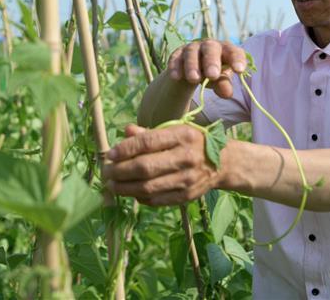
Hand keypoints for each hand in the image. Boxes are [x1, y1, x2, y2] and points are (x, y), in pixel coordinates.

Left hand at [102, 124, 220, 205]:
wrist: (223, 162)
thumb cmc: (193, 142)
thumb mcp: (175, 130)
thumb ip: (150, 133)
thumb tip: (125, 131)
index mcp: (182, 136)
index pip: (148, 142)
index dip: (125, 149)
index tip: (110, 155)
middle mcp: (186, 158)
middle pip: (145, 168)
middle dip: (120, 172)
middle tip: (106, 172)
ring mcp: (187, 179)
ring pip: (148, 188)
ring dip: (125, 188)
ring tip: (112, 185)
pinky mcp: (186, 196)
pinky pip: (157, 200)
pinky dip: (140, 198)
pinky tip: (131, 192)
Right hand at [167, 40, 246, 97]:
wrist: (192, 71)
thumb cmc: (213, 74)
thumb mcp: (220, 81)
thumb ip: (223, 85)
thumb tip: (227, 93)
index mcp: (225, 50)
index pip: (233, 51)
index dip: (237, 59)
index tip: (239, 70)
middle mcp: (209, 45)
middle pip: (211, 48)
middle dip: (212, 61)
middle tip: (213, 75)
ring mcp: (192, 48)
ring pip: (192, 53)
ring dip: (192, 65)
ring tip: (194, 79)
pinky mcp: (177, 54)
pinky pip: (175, 58)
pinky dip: (175, 67)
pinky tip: (176, 77)